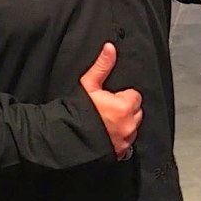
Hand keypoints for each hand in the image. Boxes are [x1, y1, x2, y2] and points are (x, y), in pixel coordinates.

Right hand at [79, 42, 141, 159]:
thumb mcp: (88, 85)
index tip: (110, 99)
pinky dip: (120, 139)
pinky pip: (127, 143)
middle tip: (108, 110)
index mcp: (124, 107)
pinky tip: (107, 135)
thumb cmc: (77, 111)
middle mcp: (129, 125)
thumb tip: (110, 47)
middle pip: (136, 112)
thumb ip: (102, 65)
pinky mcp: (121, 154)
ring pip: (133, 128)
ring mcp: (125, 141)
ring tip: (106, 123)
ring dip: (124, 124)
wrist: (65, 138)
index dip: (122, 96)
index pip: (134, 96)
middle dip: (125, 109)